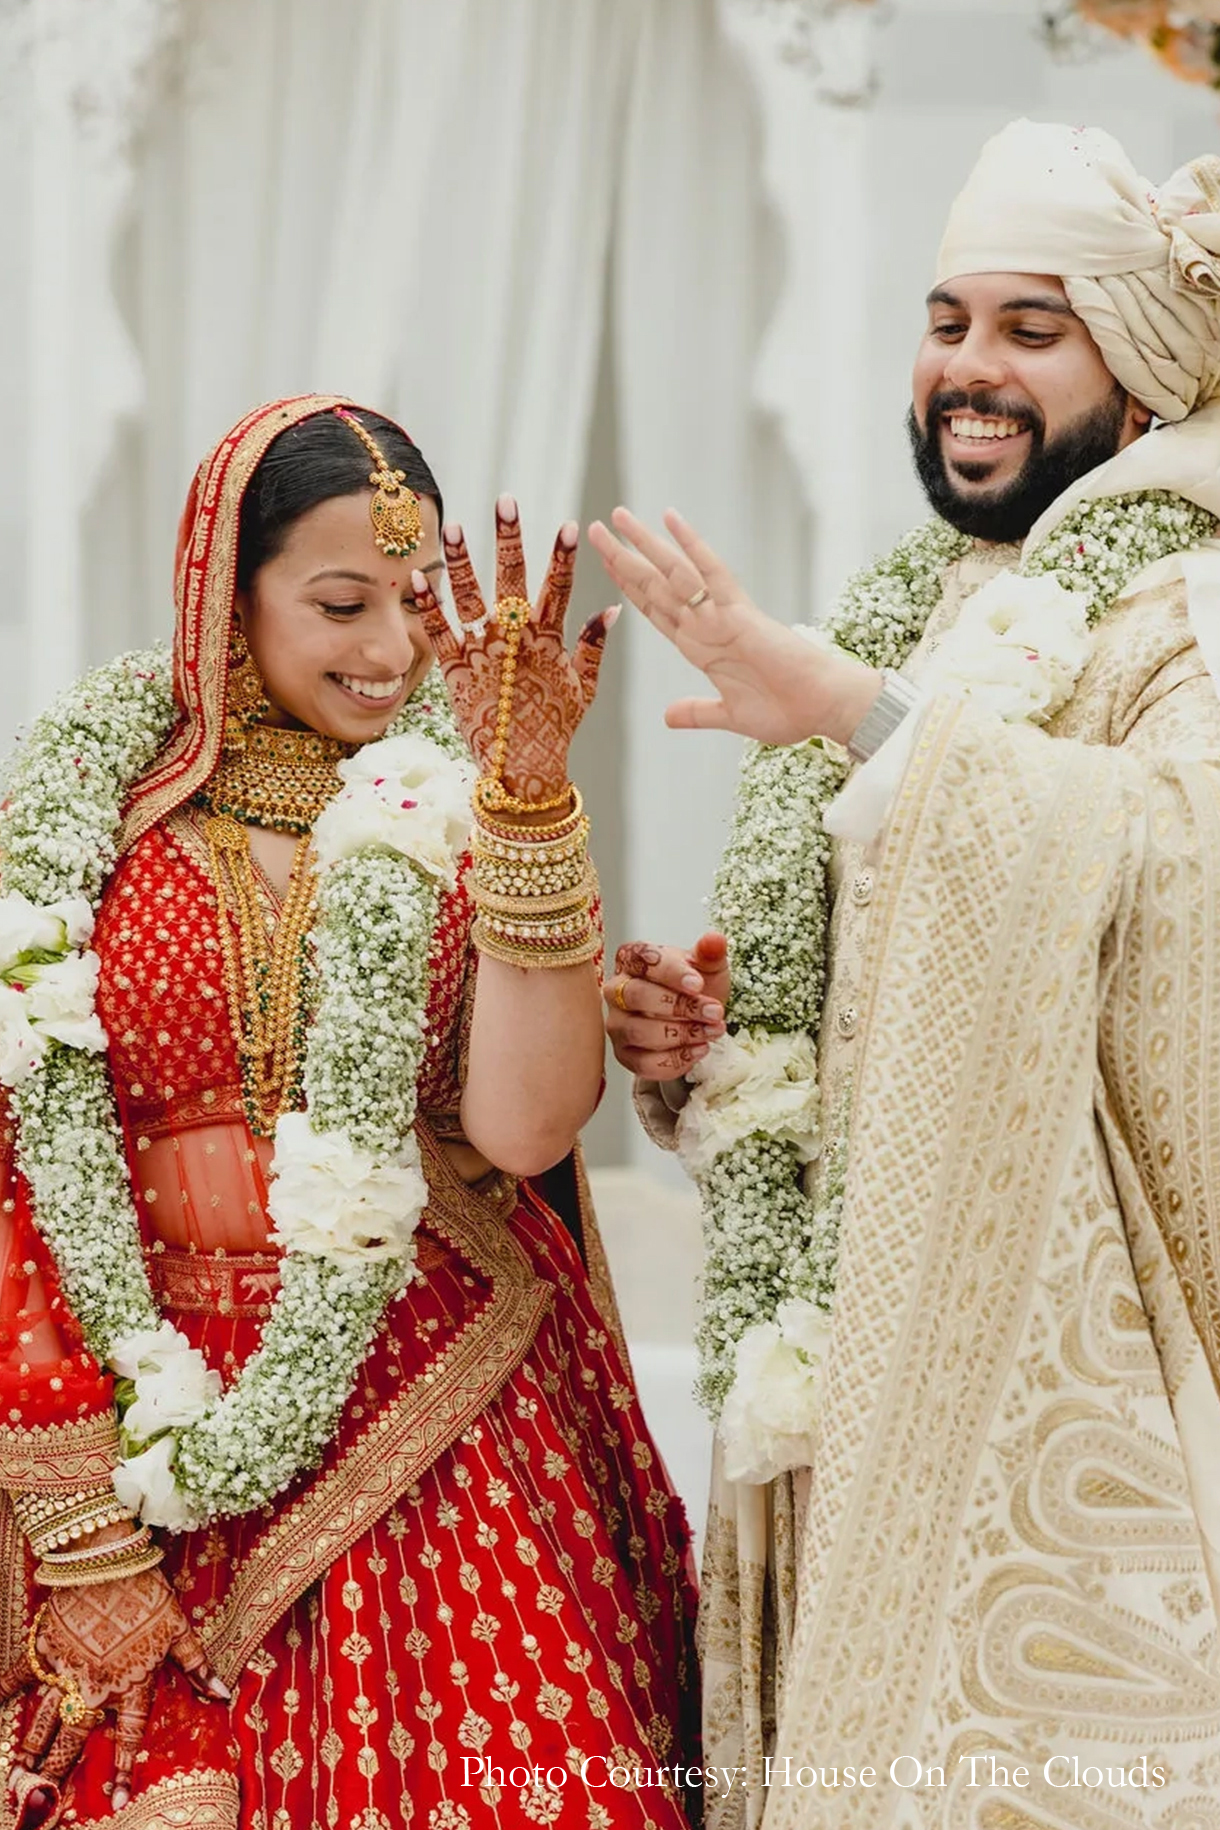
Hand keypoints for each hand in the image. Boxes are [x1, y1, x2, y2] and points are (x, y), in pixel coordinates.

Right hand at [1, 1565, 229, 1816]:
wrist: (109, 1561)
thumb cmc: (151, 1594)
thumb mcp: (179, 1629)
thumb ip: (196, 1666)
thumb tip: (222, 1694)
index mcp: (131, 1686)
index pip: (127, 1737)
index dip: (122, 1770)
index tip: (114, 1802)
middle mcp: (96, 1687)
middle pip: (74, 1738)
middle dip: (57, 1770)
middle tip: (40, 1797)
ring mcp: (66, 1670)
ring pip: (45, 1720)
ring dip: (31, 1748)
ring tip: (20, 1773)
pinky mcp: (44, 1647)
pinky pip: (18, 1677)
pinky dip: (2, 1692)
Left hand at [413, 498, 616, 801]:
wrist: (520, 770)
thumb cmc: (555, 730)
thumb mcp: (584, 688)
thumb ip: (594, 645)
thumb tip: (611, 608)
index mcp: (548, 641)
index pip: (560, 588)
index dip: (564, 556)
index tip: (570, 524)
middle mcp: (515, 640)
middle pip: (513, 579)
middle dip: (510, 538)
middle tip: (506, 502)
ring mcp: (483, 653)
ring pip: (470, 597)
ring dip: (460, 559)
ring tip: (452, 525)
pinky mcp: (454, 670)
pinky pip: (438, 631)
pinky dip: (427, 604)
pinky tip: (416, 576)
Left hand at [588, 507, 882, 746]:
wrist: (823, 709)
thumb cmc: (788, 711)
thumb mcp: (729, 715)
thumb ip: (698, 712)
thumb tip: (668, 716)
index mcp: (701, 648)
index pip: (655, 610)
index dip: (628, 587)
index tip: (607, 565)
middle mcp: (706, 626)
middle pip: (655, 585)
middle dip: (624, 558)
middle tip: (595, 530)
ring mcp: (721, 616)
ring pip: (673, 573)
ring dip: (643, 545)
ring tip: (616, 517)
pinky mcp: (740, 614)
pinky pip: (711, 573)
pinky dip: (691, 545)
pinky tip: (671, 518)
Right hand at [604, 933, 730, 1079]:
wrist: (695, 1017)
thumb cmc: (695, 987)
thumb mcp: (708, 967)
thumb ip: (710, 953)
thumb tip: (715, 940)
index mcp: (633, 959)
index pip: (643, 960)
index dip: (670, 973)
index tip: (698, 984)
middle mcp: (616, 990)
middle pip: (635, 995)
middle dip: (678, 1006)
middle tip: (713, 1011)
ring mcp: (617, 1024)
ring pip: (638, 1031)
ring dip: (681, 1034)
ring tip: (712, 1031)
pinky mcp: (624, 1054)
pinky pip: (643, 1063)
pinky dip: (676, 1060)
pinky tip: (699, 1049)